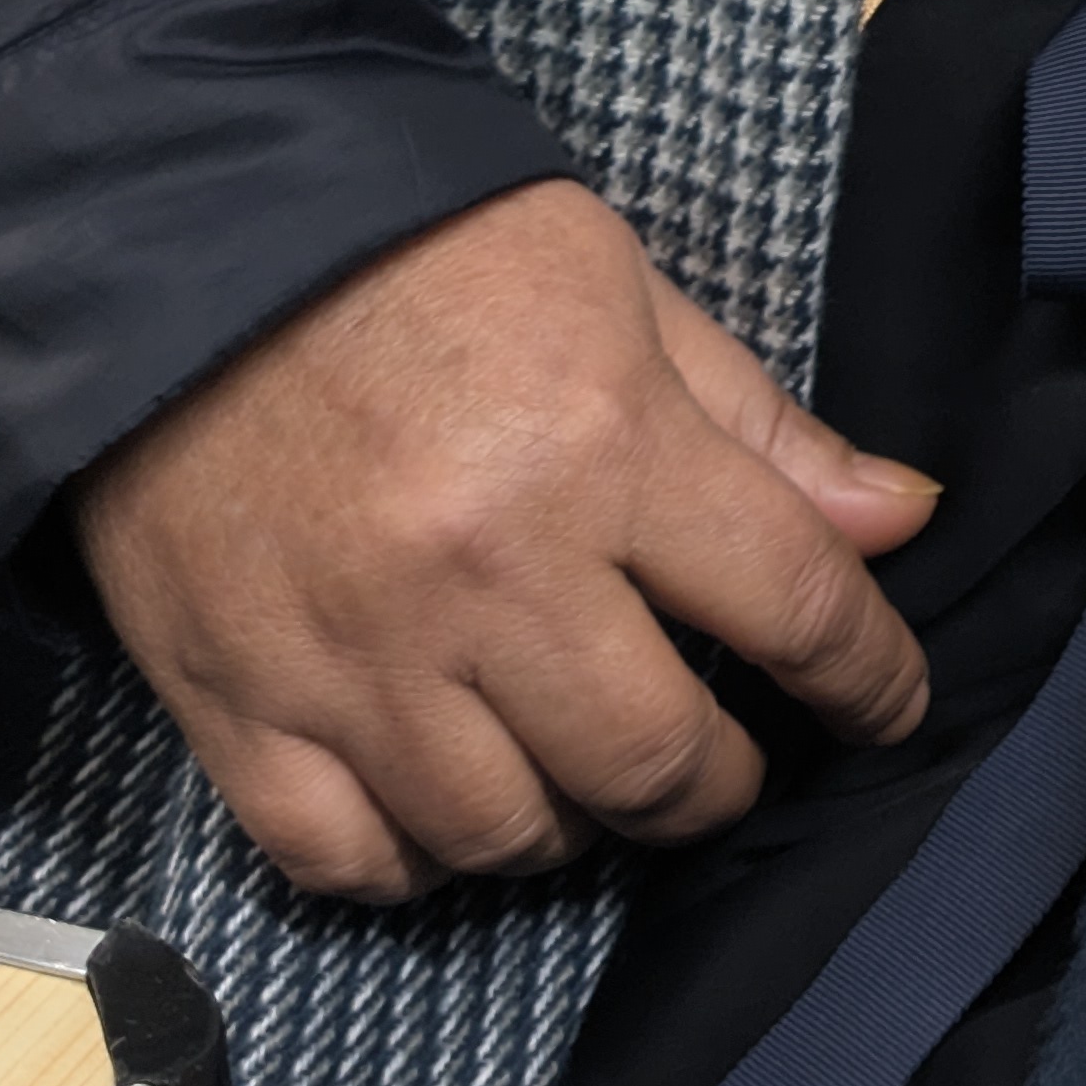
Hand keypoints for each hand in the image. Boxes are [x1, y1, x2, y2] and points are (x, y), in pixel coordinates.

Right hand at [69, 178, 932, 899]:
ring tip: (583, 771)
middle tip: (723, 752)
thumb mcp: (623, 294)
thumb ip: (760, 427)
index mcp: (600, 446)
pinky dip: (413, 856)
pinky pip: (348, 856)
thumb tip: (900, 521)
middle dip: (721, 779)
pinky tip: (447, 800)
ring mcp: (352, 649)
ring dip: (574, 825)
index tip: (883, 702)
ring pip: (508, 834)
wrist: (186, 229)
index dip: (868, 677)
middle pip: (656, 763)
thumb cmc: (423, 249)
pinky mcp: (236, 697)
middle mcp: (484, 568)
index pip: (793, 607)